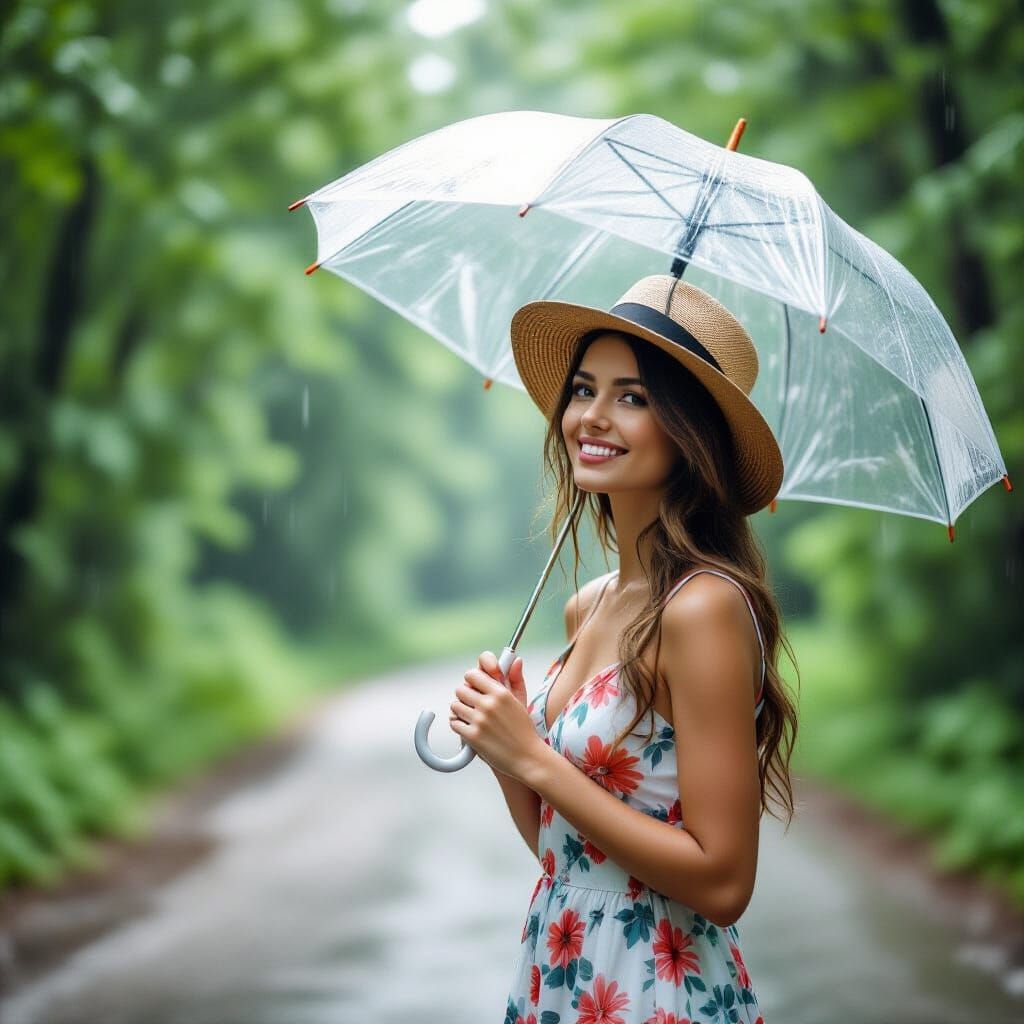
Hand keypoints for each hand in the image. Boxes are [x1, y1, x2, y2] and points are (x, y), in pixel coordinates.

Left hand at [448, 651, 547, 781]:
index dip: (471, 679)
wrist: (527, 758)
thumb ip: (515, 678)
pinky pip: (454, 723)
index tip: (474, 685)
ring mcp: (479, 721)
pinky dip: (458, 724)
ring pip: (455, 706)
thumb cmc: (524, 730)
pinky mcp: (472, 736)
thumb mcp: (521, 701)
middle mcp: (489, 704)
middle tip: (473, 703)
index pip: (472, 674)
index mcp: (501, 693)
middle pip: (460, 689)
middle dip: (465, 696)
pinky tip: (468, 727)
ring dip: (461, 711)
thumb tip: (515, 659)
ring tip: (472, 717)